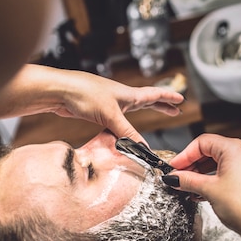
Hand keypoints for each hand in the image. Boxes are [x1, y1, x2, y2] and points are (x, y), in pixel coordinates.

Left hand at [52, 70, 183, 142]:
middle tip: (173, 110)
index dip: (168, 98)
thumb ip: (127, 133)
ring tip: (150, 119)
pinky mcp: (96, 111)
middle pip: (146, 101)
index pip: (154, 95)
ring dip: (142, 115)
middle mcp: (120, 98)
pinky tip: (121, 134)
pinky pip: (116, 121)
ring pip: (130, 111)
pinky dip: (123, 127)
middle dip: (160, 106)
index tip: (181, 99)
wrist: (59, 91)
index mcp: (128, 95)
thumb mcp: (110, 115)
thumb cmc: (84, 94)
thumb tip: (143, 149)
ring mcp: (108, 104)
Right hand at [165, 134, 240, 237]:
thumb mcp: (209, 190)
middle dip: (193, 165)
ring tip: (190, 187)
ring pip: (220, 163)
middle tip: (179, 177)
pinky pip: (230, 172)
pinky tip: (205, 192)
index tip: (174, 167)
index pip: (202, 142)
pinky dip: (216, 179)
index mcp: (235, 148)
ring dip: (203, 174)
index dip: (184, 155)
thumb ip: (188, 180)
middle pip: (211, 151)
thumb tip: (175, 177)